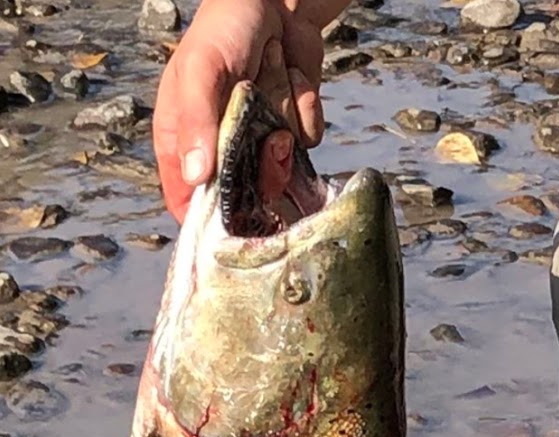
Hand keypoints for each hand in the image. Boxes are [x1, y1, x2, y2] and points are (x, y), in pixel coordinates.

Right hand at [152, 0, 328, 219]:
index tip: (234, 226)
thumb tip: (195, 177)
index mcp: (185, 136)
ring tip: (277, 91)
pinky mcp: (291, 127)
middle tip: (272, 139)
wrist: (278, 1)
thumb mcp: (202, 69)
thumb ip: (196, 121)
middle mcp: (222, 145)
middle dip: (265, 172)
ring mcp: (259, 138)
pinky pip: (308, 142)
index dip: (208, 219)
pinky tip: (293, 82)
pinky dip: (306, 112)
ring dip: (287, 134)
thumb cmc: (225, 28)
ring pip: (282, 172)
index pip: (187, 198)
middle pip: (246, 196)